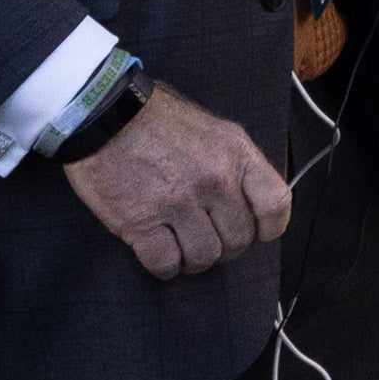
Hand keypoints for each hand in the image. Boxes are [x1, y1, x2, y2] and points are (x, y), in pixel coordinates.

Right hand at [62, 82, 292, 279]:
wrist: (102, 113)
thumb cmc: (157, 119)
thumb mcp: (213, 129)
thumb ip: (235, 162)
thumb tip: (249, 199)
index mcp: (237, 154)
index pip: (276, 205)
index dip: (268, 228)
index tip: (255, 231)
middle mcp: (214, 180)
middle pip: (239, 239)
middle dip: (225, 247)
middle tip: (207, 238)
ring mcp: (178, 202)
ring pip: (204, 256)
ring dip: (194, 259)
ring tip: (181, 246)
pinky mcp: (141, 222)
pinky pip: (166, 263)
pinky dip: (165, 267)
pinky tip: (159, 252)